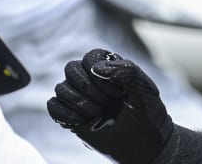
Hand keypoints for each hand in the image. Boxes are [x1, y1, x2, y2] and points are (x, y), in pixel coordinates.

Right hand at [46, 49, 173, 163]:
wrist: (144, 145)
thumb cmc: (148, 115)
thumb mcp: (145, 90)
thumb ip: (127, 71)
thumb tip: (96, 68)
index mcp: (111, 68)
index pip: (91, 57)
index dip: (98, 72)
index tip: (117, 93)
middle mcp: (93, 81)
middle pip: (71, 69)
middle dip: (88, 88)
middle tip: (107, 104)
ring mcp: (81, 98)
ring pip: (61, 88)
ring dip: (80, 103)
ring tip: (99, 114)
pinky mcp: (71, 116)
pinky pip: (53, 106)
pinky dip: (65, 114)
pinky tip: (83, 122)